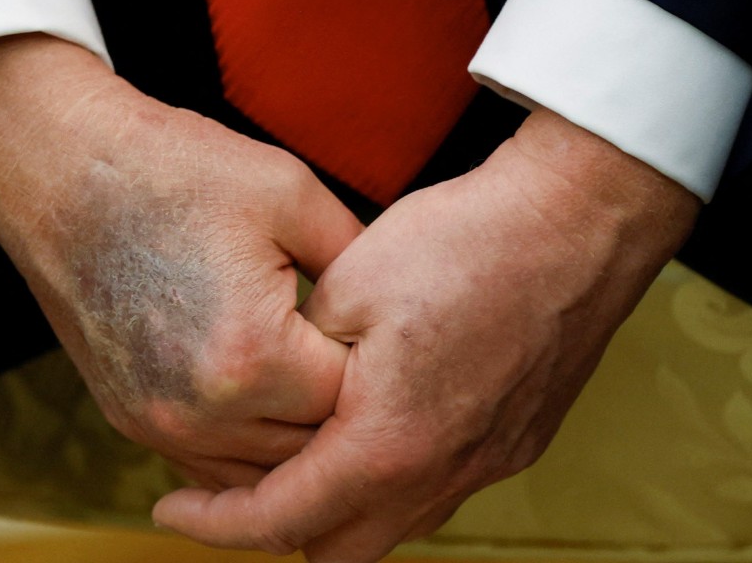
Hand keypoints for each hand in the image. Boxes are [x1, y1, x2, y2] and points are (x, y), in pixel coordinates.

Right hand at [0, 33, 362, 488]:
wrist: (62, 172)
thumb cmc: (176, 170)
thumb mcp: (292, 194)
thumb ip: (359, 261)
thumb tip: (394, 302)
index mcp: (252, 358)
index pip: (352, 401)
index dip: (377, 364)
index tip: (382, 326)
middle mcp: (200, 412)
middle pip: (311, 448)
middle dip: (344, 407)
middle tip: (359, 353)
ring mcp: (158, 425)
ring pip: (263, 473)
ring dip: (297, 435)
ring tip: (316, 374)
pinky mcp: (131, 421)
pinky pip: (211, 465)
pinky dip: (248, 445)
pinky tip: (266, 397)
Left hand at [152, 108, 700, 560]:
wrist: (577, 221)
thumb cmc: (467, 242)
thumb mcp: (348, 287)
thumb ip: (304, 357)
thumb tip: (286, 378)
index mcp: (389, 443)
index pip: (280, 520)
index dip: (215, 524)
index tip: (175, 510)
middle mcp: (445, 471)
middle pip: (342, 547)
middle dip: (281, 525)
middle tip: (243, 481)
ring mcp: (490, 460)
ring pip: (397, 522)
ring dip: (344, 501)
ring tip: (310, 448)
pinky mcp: (519, 439)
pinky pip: (442, 486)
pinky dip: (397, 475)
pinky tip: (384, 419)